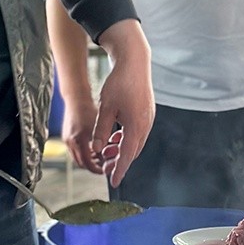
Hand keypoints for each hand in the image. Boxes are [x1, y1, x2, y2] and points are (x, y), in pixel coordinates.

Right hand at [60, 96, 102, 172]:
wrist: (76, 97)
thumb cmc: (90, 109)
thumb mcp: (99, 126)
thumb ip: (102, 142)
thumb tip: (109, 156)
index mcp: (79, 140)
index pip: (87, 164)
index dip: (97, 169)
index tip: (105, 170)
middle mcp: (70, 142)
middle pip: (81, 163)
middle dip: (92, 166)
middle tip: (103, 165)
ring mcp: (66, 140)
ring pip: (76, 157)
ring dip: (87, 159)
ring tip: (98, 156)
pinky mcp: (65, 136)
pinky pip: (74, 150)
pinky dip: (82, 152)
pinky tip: (92, 147)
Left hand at [93, 20, 153, 187]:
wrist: (134, 62)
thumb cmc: (119, 83)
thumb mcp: (105, 109)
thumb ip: (101, 131)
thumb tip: (95, 149)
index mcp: (135, 126)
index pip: (127, 155)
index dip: (119, 170)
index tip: (112, 182)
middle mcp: (145, 125)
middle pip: (133, 151)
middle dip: (119, 160)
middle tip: (105, 167)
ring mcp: (148, 118)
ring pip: (135, 141)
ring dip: (122, 148)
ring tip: (106, 152)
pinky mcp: (147, 112)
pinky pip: (137, 132)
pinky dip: (127, 138)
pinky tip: (115, 136)